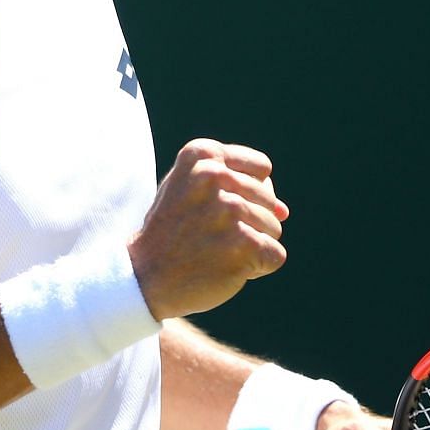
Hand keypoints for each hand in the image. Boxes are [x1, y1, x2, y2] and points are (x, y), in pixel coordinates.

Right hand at [128, 140, 287, 320]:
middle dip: (250, 223)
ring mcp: (229, 209)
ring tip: (217, 251)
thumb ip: (238, 187)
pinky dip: (258, 267)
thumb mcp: (190, 190)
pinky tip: (228, 268)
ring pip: (274, 228)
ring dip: (252, 246)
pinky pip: (276, 254)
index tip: (213, 208)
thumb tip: (284, 211)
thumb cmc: (173, 229)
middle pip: (270, 200)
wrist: (145, 275)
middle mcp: (215, 176)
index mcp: (202, 154)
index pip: (262, 169)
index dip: (245, 194)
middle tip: (211, 236)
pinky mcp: (243, 243)